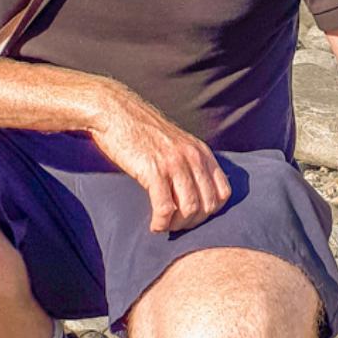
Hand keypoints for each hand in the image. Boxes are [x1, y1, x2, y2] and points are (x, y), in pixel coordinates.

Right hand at [89, 87, 230, 232]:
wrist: (114, 112)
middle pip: (208, 205)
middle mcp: (193, 157)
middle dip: (193, 223)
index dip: (211, 211)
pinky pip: (165, 208)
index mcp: (202, 152)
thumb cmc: (141, 132)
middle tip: (176, 226)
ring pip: (190, 209)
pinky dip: (161, 223)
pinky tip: (154, 225)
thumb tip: (196, 193)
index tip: (192, 216)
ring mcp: (175, 163)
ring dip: (177, 225)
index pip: (223, 193)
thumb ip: (190, 163)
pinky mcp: (153, 170)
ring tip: (164, 226)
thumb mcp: (176, 143)